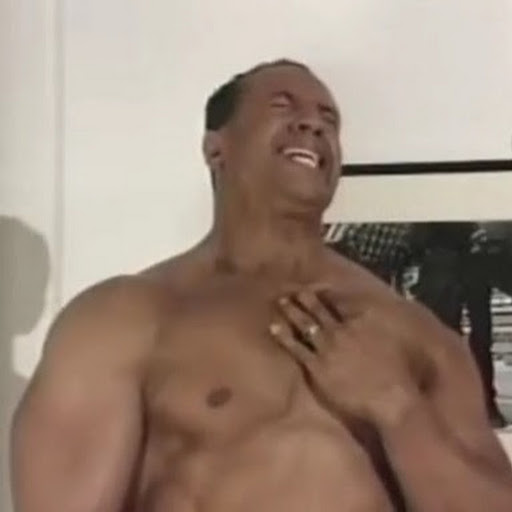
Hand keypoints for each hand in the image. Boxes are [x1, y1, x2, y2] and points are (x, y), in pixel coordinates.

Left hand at [269, 288, 420, 426]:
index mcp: (361, 322)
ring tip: (281, 301)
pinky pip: (296, 347)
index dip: (327, 294)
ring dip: (292, 311)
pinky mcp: (317, 366)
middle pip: (319, 310)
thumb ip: (377, 326)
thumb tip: (369, 317)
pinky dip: (284, 336)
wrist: (391, 398)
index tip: (318, 288)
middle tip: (294, 289)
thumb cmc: (399, 375)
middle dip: (306, 298)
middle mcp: (342, 330)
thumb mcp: (391, 341)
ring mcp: (327, 347)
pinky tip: (274, 327)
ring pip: (305, 324)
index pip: (339, 303)